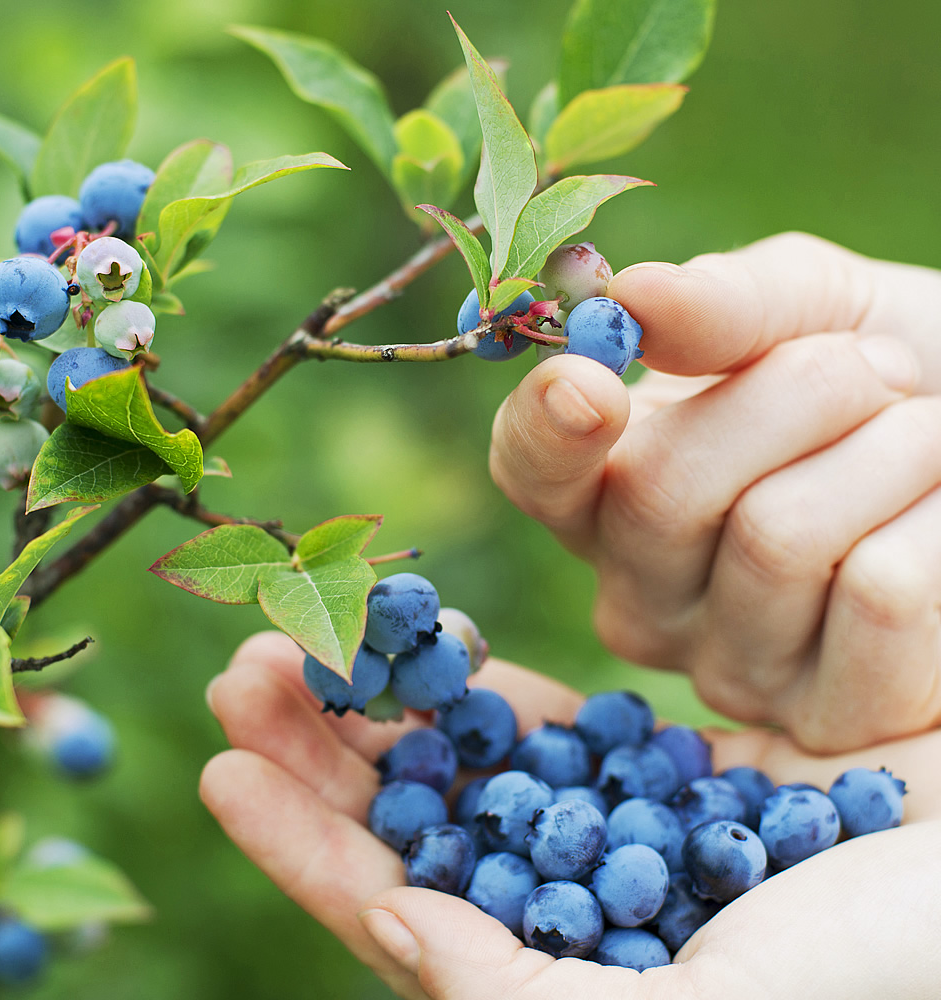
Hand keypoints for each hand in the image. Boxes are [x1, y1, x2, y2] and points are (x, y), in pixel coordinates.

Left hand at [201, 631, 940, 999]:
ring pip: (470, 764)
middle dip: (321, 752)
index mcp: (561, 987)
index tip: (220, 770)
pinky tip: (440, 642)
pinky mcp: (674, 777)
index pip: (398, 913)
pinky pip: (558, 726)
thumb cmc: (880, 986)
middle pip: (417, 825)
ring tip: (311, 631)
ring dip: (388, 701)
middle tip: (243, 667)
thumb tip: (398, 932)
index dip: (304, 845)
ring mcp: (622, 840)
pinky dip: (492, 686)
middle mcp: (578, 915)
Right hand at [489, 232, 940, 750]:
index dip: (544, 428)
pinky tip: (939, 520)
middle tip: (876, 369)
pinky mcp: (827, 718)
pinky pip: (878, 594)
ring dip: (888, 446)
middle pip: (658, 490)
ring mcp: (725, 668)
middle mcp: (641, 594)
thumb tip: (630, 295)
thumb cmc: (889, 375)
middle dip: (796, 390)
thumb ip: (721, 304)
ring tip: (922, 438)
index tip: (588, 381)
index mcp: (608, 491)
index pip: (529, 470)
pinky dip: (938, 519)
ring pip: (776, 536)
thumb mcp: (809, 308)